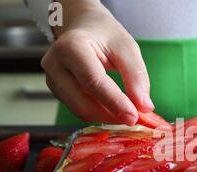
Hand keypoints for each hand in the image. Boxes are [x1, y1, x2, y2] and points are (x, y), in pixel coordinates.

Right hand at [41, 0, 153, 124]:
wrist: (82, 26)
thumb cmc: (105, 34)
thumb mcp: (127, 47)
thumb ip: (136, 76)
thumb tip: (144, 107)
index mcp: (71, 47)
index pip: (94, 82)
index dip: (115, 103)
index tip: (134, 117)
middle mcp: (55, 64)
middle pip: (83, 103)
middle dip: (111, 115)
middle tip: (135, 118)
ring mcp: (52, 79)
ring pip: (80, 111)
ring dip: (106, 117)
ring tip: (127, 113)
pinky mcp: (57, 91)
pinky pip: (78, 109)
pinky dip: (99, 114)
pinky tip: (114, 109)